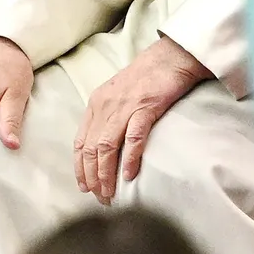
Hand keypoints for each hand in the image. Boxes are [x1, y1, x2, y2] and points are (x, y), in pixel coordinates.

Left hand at [73, 36, 210, 204]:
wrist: (172, 56)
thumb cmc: (149, 75)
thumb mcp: (118, 93)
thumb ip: (108, 114)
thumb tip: (105, 143)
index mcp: (96, 104)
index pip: (81, 143)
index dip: (81, 168)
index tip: (85, 186)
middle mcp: (105, 106)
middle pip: (92, 150)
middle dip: (93, 178)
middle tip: (100, 197)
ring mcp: (125, 107)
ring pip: (107, 148)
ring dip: (106, 174)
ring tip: (110, 193)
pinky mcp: (146, 106)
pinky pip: (133, 137)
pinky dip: (130, 158)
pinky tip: (129, 175)